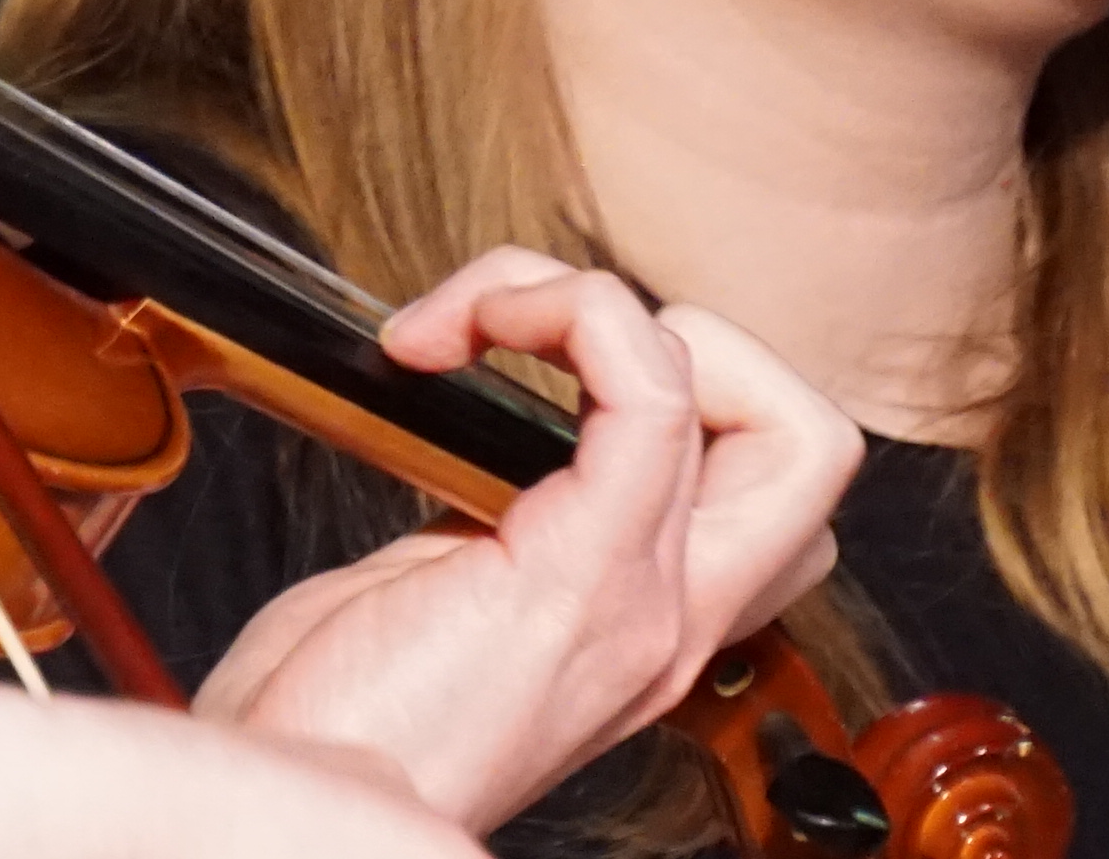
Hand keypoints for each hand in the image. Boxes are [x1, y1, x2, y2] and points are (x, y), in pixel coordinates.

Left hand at [187, 251, 864, 832]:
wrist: (302, 804)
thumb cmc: (332, 723)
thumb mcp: (438, 606)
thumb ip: (490, 529)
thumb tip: (471, 437)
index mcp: (641, 619)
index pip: (760, 479)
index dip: (673, 377)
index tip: (526, 360)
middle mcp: (671, 615)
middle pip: (806, 438)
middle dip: (687, 334)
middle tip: (542, 340)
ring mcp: (642, 600)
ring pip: (733, 385)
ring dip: (588, 303)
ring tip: (478, 323)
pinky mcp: (582, 575)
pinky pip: (645, 385)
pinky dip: (564, 311)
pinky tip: (459, 334)